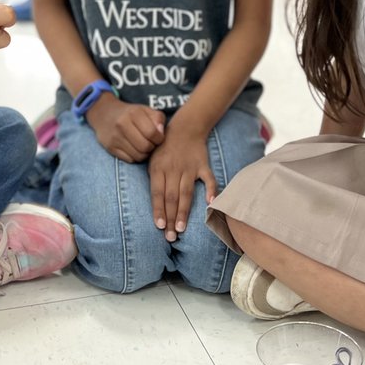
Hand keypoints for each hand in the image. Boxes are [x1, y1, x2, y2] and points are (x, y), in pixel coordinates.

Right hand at [86, 96, 164, 162]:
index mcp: (133, 113)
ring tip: (143, 146)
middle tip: (151, 143)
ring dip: (144, 154)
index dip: (159, 138)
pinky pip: (129, 160)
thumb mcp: (145, 110)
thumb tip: (161, 133)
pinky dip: (135, 157)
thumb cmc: (130, 113)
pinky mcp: (110, 148)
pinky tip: (134, 149)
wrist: (104, 113)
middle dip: (152, 147)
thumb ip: (158, 119)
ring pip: (138, 156)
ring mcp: (115, 137)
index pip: (152, 133)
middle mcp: (122, 125)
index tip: (158, 138)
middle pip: (145, 147)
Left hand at [149, 128, 217, 242]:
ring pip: (186, 193)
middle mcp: (173, 169)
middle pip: (171, 197)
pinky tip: (210, 203)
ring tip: (181, 228)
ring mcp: (189, 168)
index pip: (157, 193)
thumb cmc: (165, 148)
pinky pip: (208, 179)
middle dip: (170, 218)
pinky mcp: (203, 165)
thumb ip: (154, 180)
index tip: (159, 227)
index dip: (158, 210)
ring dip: (183, 211)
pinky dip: (211, 190)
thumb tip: (155, 204)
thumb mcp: (153, 160)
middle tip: (170, 236)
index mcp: (158, 168)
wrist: (185, 127)